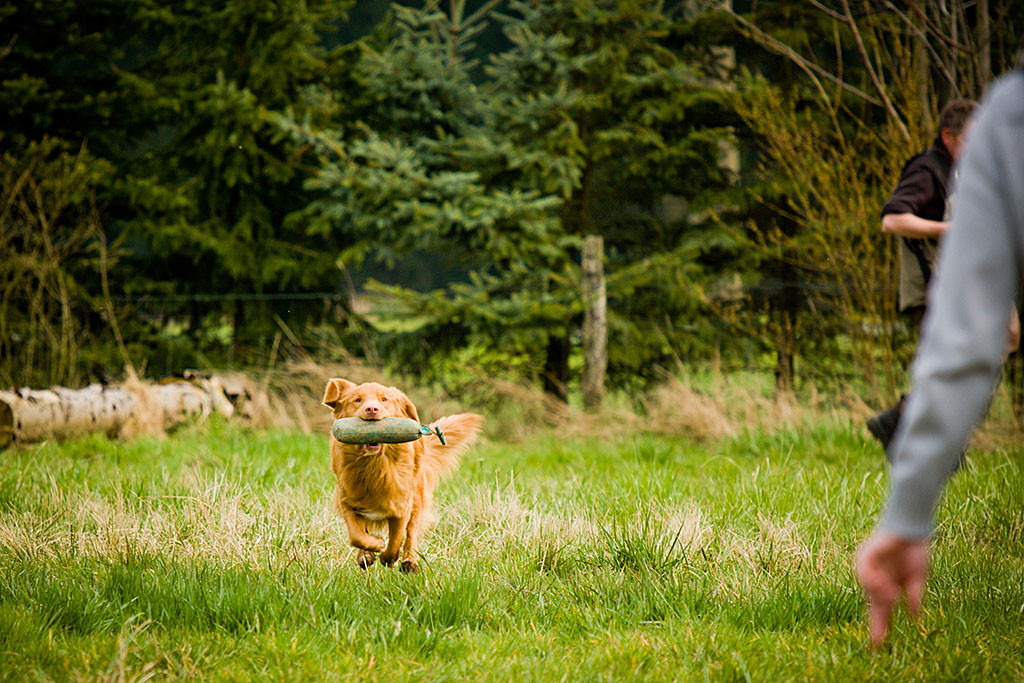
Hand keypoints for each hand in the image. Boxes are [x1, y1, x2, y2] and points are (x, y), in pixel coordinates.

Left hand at [855, 530, 929, 646]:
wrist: (911, 529)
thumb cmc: (913, 550)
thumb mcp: (917, 577)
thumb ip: (914, 595)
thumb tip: (914, 617)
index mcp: (887, 585)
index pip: (881, 610)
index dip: (881, 626)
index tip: (879, 645)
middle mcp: (875, 579)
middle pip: (873, 604)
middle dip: (877, 622)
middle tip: (878, 640)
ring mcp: (869, 568)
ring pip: (869, 590)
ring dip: (881, 596)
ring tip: (893, 597)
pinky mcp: (867, 556)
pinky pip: (865, 572)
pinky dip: (875, 581)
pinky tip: (887, 585)